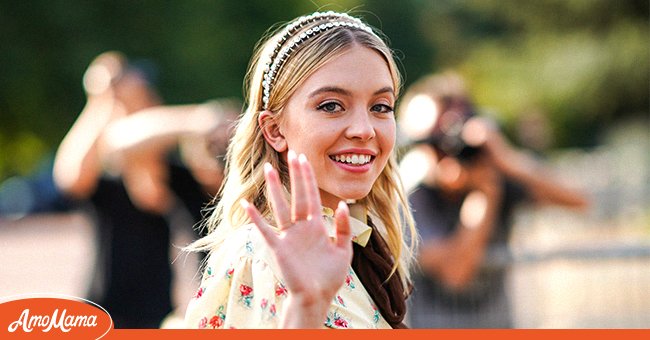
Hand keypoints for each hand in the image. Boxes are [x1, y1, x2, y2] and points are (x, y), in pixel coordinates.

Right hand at [241, 150, 352, 327]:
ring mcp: (289, 236)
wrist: (318, 297)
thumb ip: (344, 228)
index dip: (309, 178)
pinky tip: (247, 205)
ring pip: (281, 207)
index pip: (313, 196)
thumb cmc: (331, 276)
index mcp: (317, 225)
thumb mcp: (344, 250)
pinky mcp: (279, 248)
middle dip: (296, 175)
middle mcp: (302, 227)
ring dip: (275, 189)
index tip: (305, 159)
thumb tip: (345, 205)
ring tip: (269, 170)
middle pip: (298, 195)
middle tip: (292, 153)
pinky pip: (265, 230)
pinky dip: (256, 218)